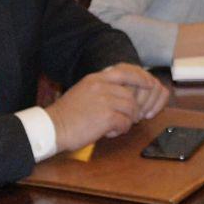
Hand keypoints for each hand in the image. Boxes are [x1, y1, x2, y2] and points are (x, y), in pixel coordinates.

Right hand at [48, 64, 166, 150]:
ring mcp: (104, 101)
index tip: (150, 84)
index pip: (125, 71)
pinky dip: (120, 130)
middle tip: (126, 119)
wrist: (53, 127)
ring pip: (131, 109)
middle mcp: (101, 86)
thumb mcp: (83, 91)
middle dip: (133, 109)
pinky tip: (108, 133)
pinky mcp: (106, 117)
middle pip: (131, 95)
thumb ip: (102, 89)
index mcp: (95, 78)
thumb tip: (123, 94)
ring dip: (127, 120)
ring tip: (114, 127)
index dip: (141, 78)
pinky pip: (125, 123)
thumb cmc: (67, 115)